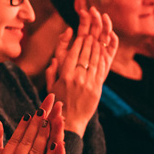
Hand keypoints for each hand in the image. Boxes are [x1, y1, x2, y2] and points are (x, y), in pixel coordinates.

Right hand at [44, 7, 118, 135]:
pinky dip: (103, 59)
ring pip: (95, 59)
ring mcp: (89, 83)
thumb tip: (54, 58)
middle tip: (93, 31)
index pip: (74, 53)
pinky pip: (101, 70)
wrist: (70, 122)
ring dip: (98, 47)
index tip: (82, 34)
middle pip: (85, 53)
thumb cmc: (57, 104)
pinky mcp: (97, 89)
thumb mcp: (50, 87)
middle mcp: (77, 77)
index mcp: (64, 76)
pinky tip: (104, 52)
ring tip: (99, 38)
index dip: (79, 41)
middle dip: (90, 40)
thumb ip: (51, 71)